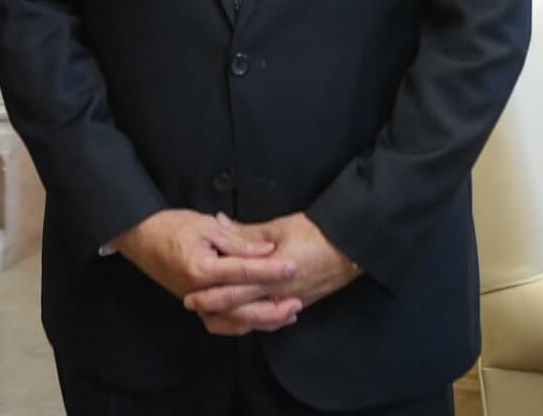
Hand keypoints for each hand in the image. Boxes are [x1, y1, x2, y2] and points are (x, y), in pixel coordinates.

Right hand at [113, 209, 295, 335]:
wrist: (140, 237)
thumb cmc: (172, 226)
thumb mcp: (206, 225)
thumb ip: (238, 241)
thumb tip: (267, 251)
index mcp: (201, 270)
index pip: (243, 273)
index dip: (270, 270)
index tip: (293, 267)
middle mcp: (199, 293)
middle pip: (242, 309)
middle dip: (273, 308)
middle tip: (298, 302)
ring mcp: (197, 302)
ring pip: (234, 322)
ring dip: (262, 321)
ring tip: (287, 314)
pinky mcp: (197, 305)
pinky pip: (221, 324)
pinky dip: (243, 325)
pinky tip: (262, 320)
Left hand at [184, 213, 358, 332]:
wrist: (351, 246)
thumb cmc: (315, 232)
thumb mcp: (278, 227)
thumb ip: (246, 232)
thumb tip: (219, 222)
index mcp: (271, 273)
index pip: (235, 287)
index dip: (211, 291)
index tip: (191, 290)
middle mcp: (279, 293)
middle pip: (240, 308)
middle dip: (214, 309)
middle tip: (192, 304)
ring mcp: (290, 302)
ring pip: (255, 319)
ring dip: (231, 318)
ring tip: (210, 314)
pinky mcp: (299, 304)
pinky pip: (271, 319)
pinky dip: (253, 320)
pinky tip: (241, 316)